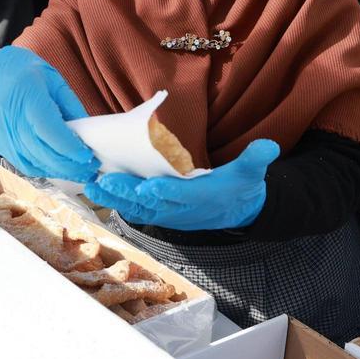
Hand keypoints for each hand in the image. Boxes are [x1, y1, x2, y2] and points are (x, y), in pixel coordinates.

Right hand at [0, 46, 97, 181]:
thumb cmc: (27, 73)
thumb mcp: (55, 81)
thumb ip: (71, 107)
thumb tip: (88, 134)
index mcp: (29, 97)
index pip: (50, 130)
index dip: (70, 148)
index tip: (88, 157)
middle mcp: (12, 118)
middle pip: (42, 152)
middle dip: (69, 166)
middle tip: (90, 169)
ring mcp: (2, 133)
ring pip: (32, 163)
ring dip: (57, 172)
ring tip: (77, 172)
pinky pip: (22, 164)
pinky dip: (41, 169)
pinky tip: (56, 168)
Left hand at [85, 139, 280, 230]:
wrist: (237, 211)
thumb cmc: (241, 186)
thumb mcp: (252, 172)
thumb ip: (256, 159)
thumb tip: (269, 146)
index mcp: (202, 197)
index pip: (181, 195)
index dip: (164, 192)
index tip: (147, 185)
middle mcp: (181, 208)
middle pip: (150, 203)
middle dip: (127, 193)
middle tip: (104, 181)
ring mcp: (167, 212)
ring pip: (136, 207)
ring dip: (114, 198)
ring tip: (91, 185)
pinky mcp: (158, 210)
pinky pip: (134, 207)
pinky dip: (116, 199)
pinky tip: (97, 188)